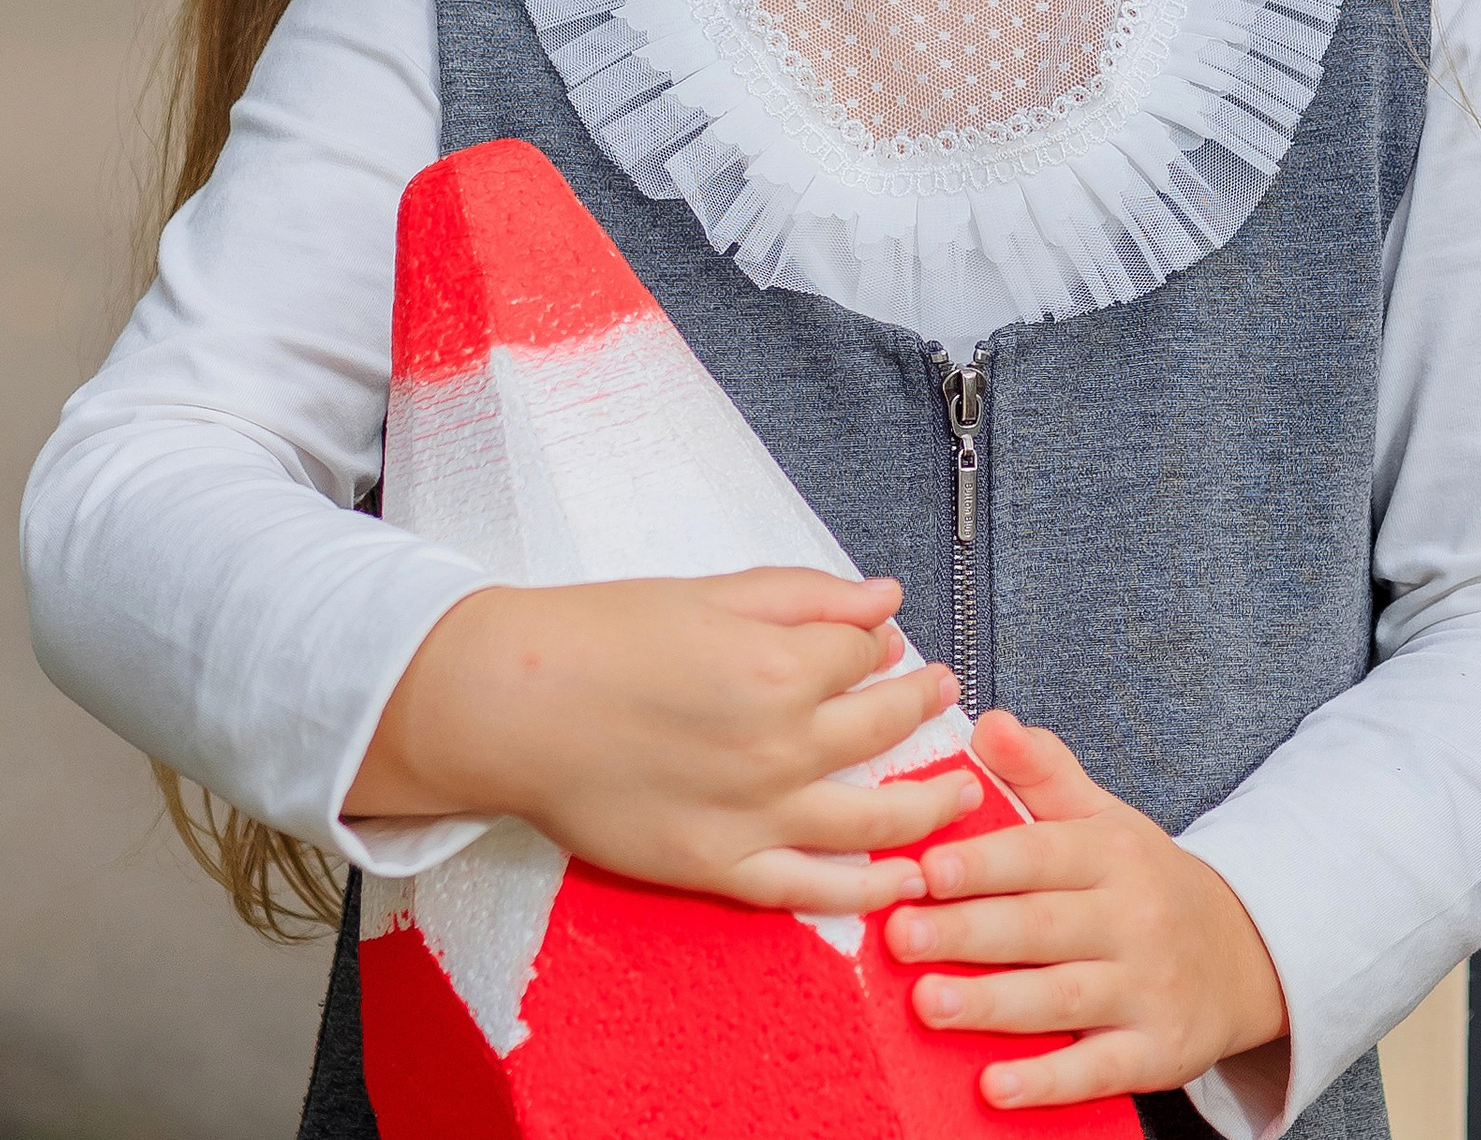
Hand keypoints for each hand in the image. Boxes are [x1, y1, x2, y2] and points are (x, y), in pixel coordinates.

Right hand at [346, 570, 979, 911]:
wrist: (517, 704)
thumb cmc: (607, 635)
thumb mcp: (715, 590)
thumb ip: (810, 595)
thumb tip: (888, 600)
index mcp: (779, 666)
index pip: (865, 654)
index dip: (881, 643)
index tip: (886, 642)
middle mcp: (780, 746)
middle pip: (883, 728)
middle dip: (923, 705)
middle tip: (943, 694)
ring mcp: (755, 816)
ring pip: (875, 817)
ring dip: (931, 802)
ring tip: (963, 790)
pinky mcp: (720, 869)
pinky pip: (816, 890)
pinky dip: (869, 889)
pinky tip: (904, 879)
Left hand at [883, 708, 1287, 1109]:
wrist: (1242, 955)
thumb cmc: (1143, 882)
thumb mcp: (1103, 817)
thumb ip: (1041, 771)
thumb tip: (988, 722)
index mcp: (1112, 853)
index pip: (1041, 854)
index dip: (983, 862)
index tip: (923, 869)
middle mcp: (1134, 917)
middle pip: (1042, 926)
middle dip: (967, 932)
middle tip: (899, 937)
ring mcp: (1149, 988)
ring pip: (1063, 997)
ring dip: (992, 1005)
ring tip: (926, 1004)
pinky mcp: (1159, 1052)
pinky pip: (1099, 1069)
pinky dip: (1049, 1082)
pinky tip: (995, 1088)